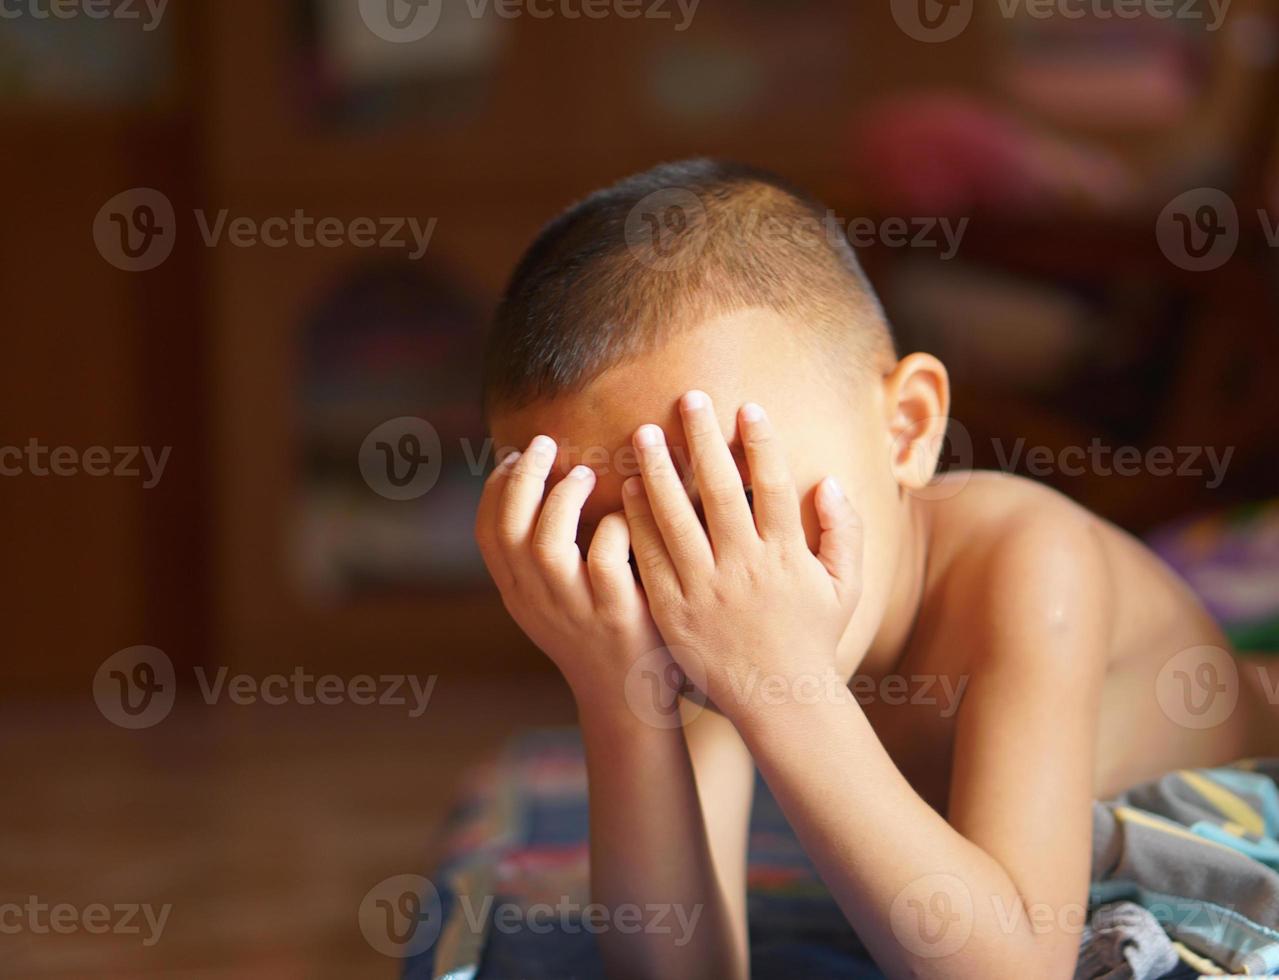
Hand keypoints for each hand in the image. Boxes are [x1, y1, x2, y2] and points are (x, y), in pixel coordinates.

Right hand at [474, 435, 663, 699]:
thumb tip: (541, 486)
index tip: (515, 455)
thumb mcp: (556, 601)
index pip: (487, 532)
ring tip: (586, 474)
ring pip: (547, 544)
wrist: (631, 699)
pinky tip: (628, 513)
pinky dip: (614, 524)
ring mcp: (575, 610)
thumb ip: (544, 556)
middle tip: (545, 444)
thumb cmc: (599, 633)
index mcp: (519, 594)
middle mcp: (537, 602)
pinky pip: (605, 557)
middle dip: (524, 477)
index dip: (497, 487)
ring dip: (564, 498)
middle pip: (510, 529)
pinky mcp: (617, 616)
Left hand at [621, 392, 861, 719]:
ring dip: (659, 472)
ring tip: (644, 434)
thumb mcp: (846, 587)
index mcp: (787, 557)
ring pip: (676, 520)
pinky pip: (651, 558)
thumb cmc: (813, 639)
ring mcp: (706, 590)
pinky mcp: (673, 611)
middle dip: (703, 440)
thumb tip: (829, 481)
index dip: (761, 444)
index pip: (774, 487)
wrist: (779, 701)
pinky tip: (626, 491)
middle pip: (720, 491)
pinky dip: (637, 523)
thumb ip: (845, 532)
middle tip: (688, 398)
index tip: (747, 408)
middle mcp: (745, 568)